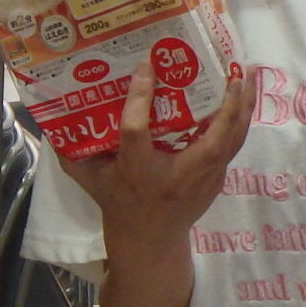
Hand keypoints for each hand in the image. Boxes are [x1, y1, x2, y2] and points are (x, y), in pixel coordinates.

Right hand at [63, 63, 253, 239]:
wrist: (148, 241)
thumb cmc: (117, 200)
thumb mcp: (89, 177)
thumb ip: (72, 150)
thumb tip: (55, 113)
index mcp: (138, 171)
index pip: (138, 133)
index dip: (140, 99)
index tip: (146, 66)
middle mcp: (176, 176)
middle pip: (212, 140)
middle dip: (228, 106)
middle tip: (235, 71)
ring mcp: (201, 180)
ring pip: (232, 141)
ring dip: (244, 106)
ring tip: (250, 72)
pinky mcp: (215, 180)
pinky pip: (232, 145)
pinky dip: (240, 119)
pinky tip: (243, 96)